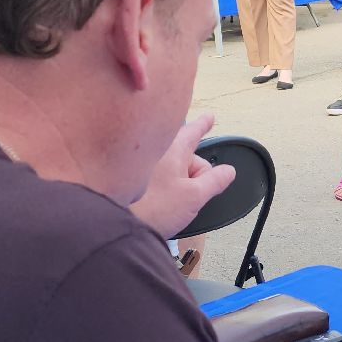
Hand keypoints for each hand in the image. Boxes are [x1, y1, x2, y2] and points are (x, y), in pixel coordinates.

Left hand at [129, 115, 235, 238]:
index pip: (193, 131)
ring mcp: (141, 162)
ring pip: (169, 166)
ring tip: (166, 205)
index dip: (204, 125)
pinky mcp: (129, 176)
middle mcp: (154, 148)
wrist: (112, 223)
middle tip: (189, 195)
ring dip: (175, 182)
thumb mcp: (193, 197)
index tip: (210, 117)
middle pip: (184, 154)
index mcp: (172, 148)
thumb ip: (214, 182)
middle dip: (192, 172)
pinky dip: (160, 187)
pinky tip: (156, 204)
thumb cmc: (151, 208)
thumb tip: (228, 171)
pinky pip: (155, 176)